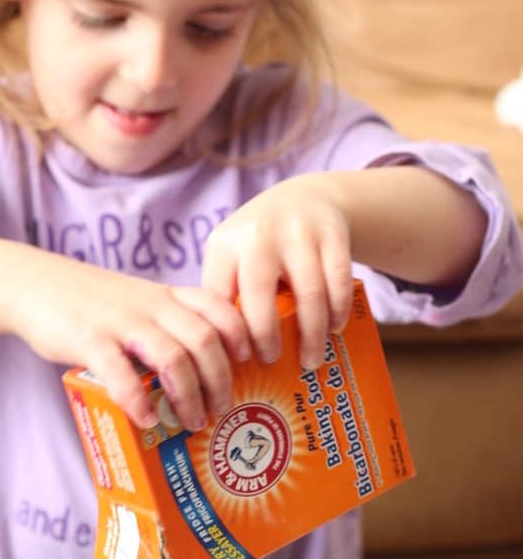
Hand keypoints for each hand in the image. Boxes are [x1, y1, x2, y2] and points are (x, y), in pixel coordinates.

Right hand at [10, 253, 250, 430]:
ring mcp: (122, 322)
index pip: (220, 308)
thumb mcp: (142, 304)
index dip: (242, 335)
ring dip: (189, 397)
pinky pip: (121, 373)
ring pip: (173, 358)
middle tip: (222, 410)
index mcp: (169, 296)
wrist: (37, 284)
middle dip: (221, 381)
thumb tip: (204, 376)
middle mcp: (152, 306)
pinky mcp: (90, 339)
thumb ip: (170, 327)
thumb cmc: (97, 305)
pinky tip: (146, 420)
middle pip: (205, 340)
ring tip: (192, 422)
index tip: (249, 362)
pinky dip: (138, 400)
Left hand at [202, 176, 352, 369]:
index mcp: (225, 246)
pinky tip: (334, 330)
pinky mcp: (332, 234)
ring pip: (309, 294)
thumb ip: (226, 294)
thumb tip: (223, 355)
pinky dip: (338, 312)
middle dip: (266, 336)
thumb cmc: (261, 245)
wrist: (305, 198)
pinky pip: (339, 282)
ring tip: (311, 359)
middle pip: (259, 296)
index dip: (229, 332)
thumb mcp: (233, 256)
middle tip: (272, 361)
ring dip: (311, 334)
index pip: (220, 297)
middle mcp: (258, 235)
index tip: (240, 360)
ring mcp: (297, 232)